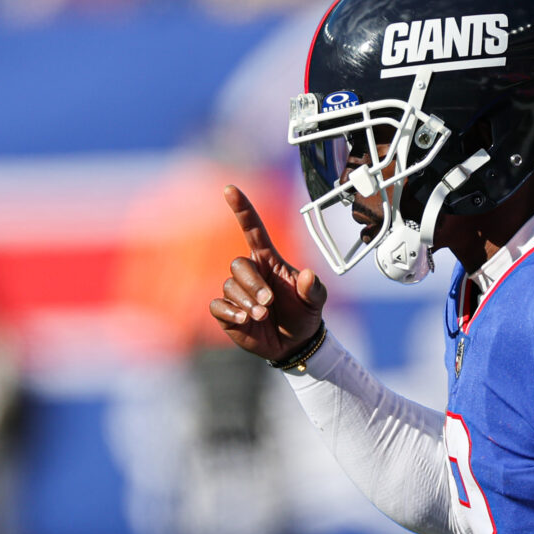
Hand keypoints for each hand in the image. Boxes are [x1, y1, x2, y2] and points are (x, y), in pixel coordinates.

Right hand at [209, 185, 327, 362]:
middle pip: (237, 264)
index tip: (230, 189)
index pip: (252, 229)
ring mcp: (237, 293)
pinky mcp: (227, 312)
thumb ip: (314, 288)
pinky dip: (230, 312)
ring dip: (246, 302)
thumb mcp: (316, 301)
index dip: (242, 209)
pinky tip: (244, 321)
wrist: (295, 344)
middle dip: (252, 284)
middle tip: (269, 303)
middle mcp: (251, 273)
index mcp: (269, 261)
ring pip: (229, 287)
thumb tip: (308, 276)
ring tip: (262, 316)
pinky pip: (217, 306)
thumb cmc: (304, 315)